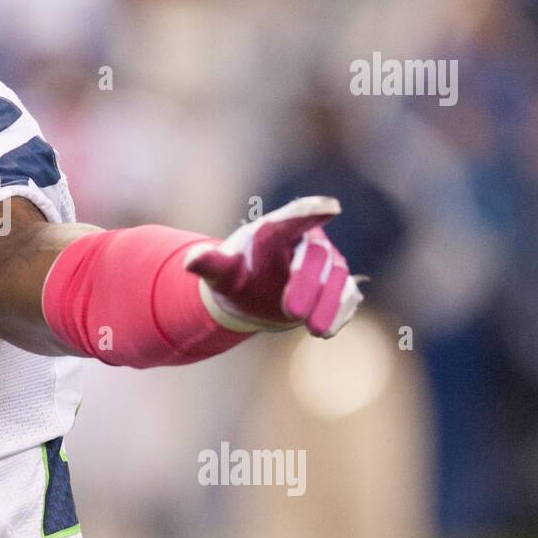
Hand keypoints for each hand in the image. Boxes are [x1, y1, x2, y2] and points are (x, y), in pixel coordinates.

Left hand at [183, 196, 364, 337]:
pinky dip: (340, 310)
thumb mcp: (221, 272)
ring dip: (328, 302)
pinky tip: (330, 329)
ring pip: (336, 275)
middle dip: (306, 281)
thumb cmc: (236, 276)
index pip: (294, 217)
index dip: (310, 211)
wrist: (251, 296)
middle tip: (291, 312)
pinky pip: (346, 295)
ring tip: (315, 330)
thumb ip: (210, 263)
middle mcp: (307, 240)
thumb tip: (191, 260)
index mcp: (276, 229)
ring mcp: (327, 262)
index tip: (331, 207)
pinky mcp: (337, 285)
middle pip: (316, 253)